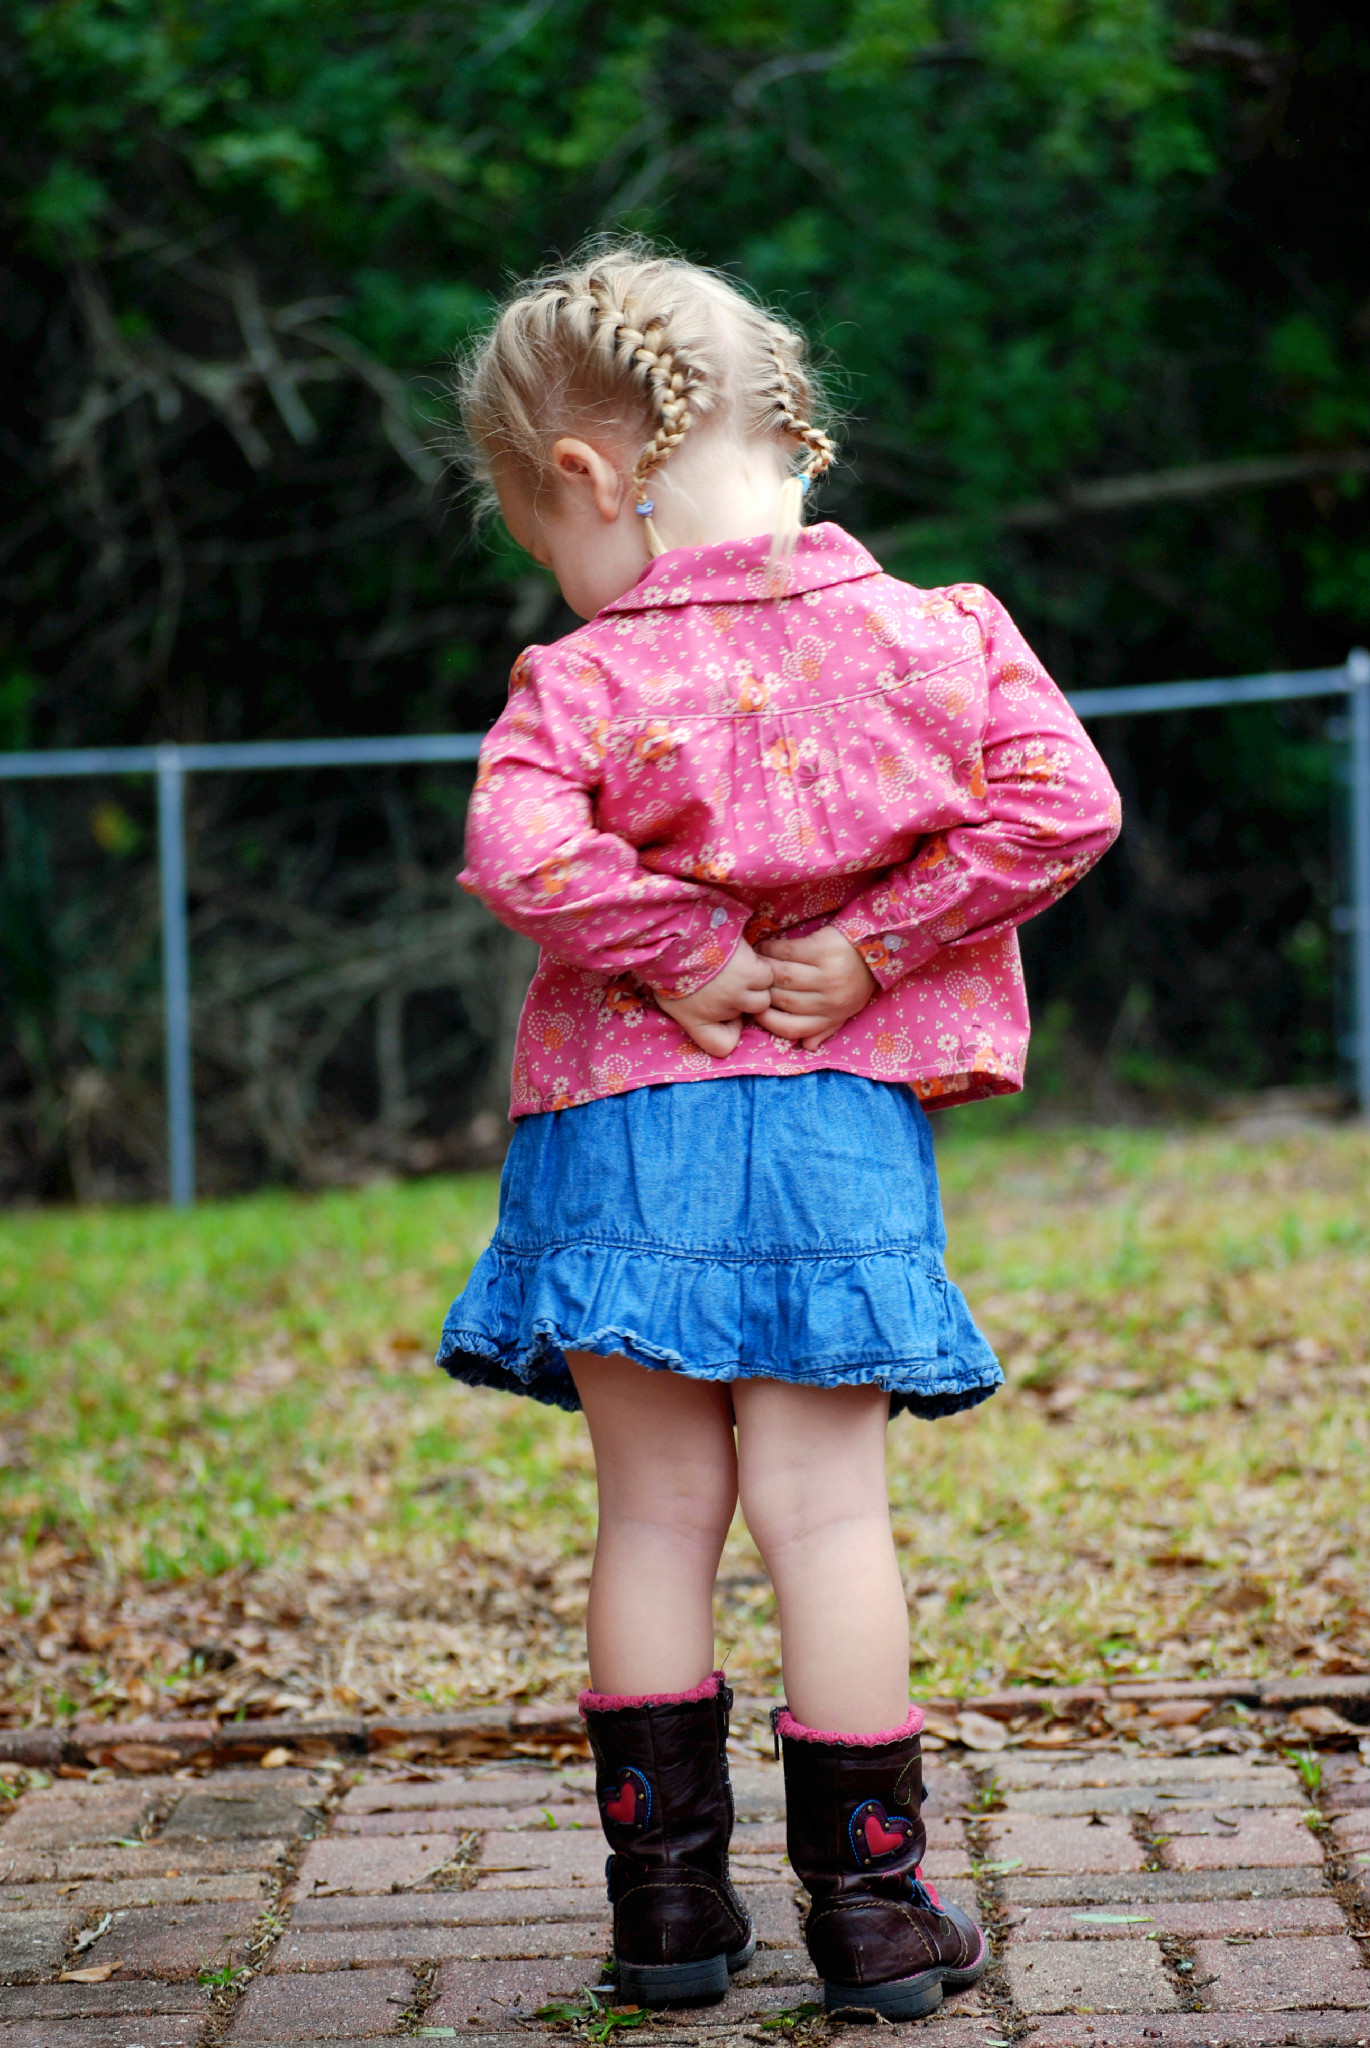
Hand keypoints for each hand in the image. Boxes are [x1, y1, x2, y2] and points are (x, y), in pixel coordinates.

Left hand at [654, 939, 774, 1057]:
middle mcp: (721, 1012)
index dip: (728, 1032)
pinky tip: (745, 957)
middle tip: (731, 980)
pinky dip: (760, 967)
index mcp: (697, 1022)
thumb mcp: (667, 998)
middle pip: (751, 1015)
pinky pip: (767, 976)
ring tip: (739, 968)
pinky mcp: (751, 973)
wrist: (676, 935)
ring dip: (755, 984)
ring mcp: (738, 994)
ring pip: (763, 997)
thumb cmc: (669, 965)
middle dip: (744, 999)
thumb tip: (708, 1014)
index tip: (726, 1017)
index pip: (722, 1046)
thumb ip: (690, 1013)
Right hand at [755, 927, 877, 1049]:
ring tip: (755, 965)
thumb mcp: (845, 1009)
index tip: (755, 1009)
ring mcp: (827, 973)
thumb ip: (825, 1028)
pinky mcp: (823, 949)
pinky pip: (787, 951)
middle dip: (762, 991)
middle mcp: (830, 998)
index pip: (792, 1028)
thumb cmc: (856, 980)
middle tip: (751, 982)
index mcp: (832, 1015)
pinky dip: (770, 949)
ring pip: (782, 975)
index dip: (767, 1020)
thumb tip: (805, 1046)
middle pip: (783, 999)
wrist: (875, 945)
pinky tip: (763, 948)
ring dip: (763, 969)